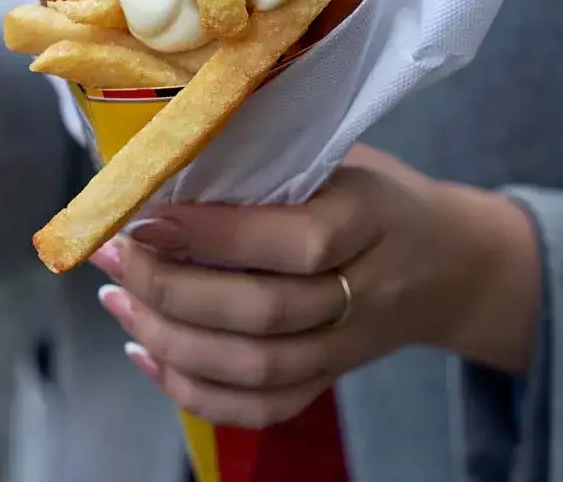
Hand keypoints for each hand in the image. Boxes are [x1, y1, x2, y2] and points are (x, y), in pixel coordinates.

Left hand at [89, 144, 540, 428]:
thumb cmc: (373, 193)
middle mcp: (364, 290)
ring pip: (256, 368)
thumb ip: (267, 161)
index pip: (295, 241)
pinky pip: (263, 407)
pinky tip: (147, 354)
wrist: (449, 263)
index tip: (145, 218)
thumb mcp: (339, 155)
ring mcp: (348, 346)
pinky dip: (195, 392)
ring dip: (170, 339)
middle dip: (171, 288)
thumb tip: (164, 162)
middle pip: (264, 313)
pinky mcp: (330, 379)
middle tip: (114, 256)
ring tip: (116, 299)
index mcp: (368, 217)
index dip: (213, 235)